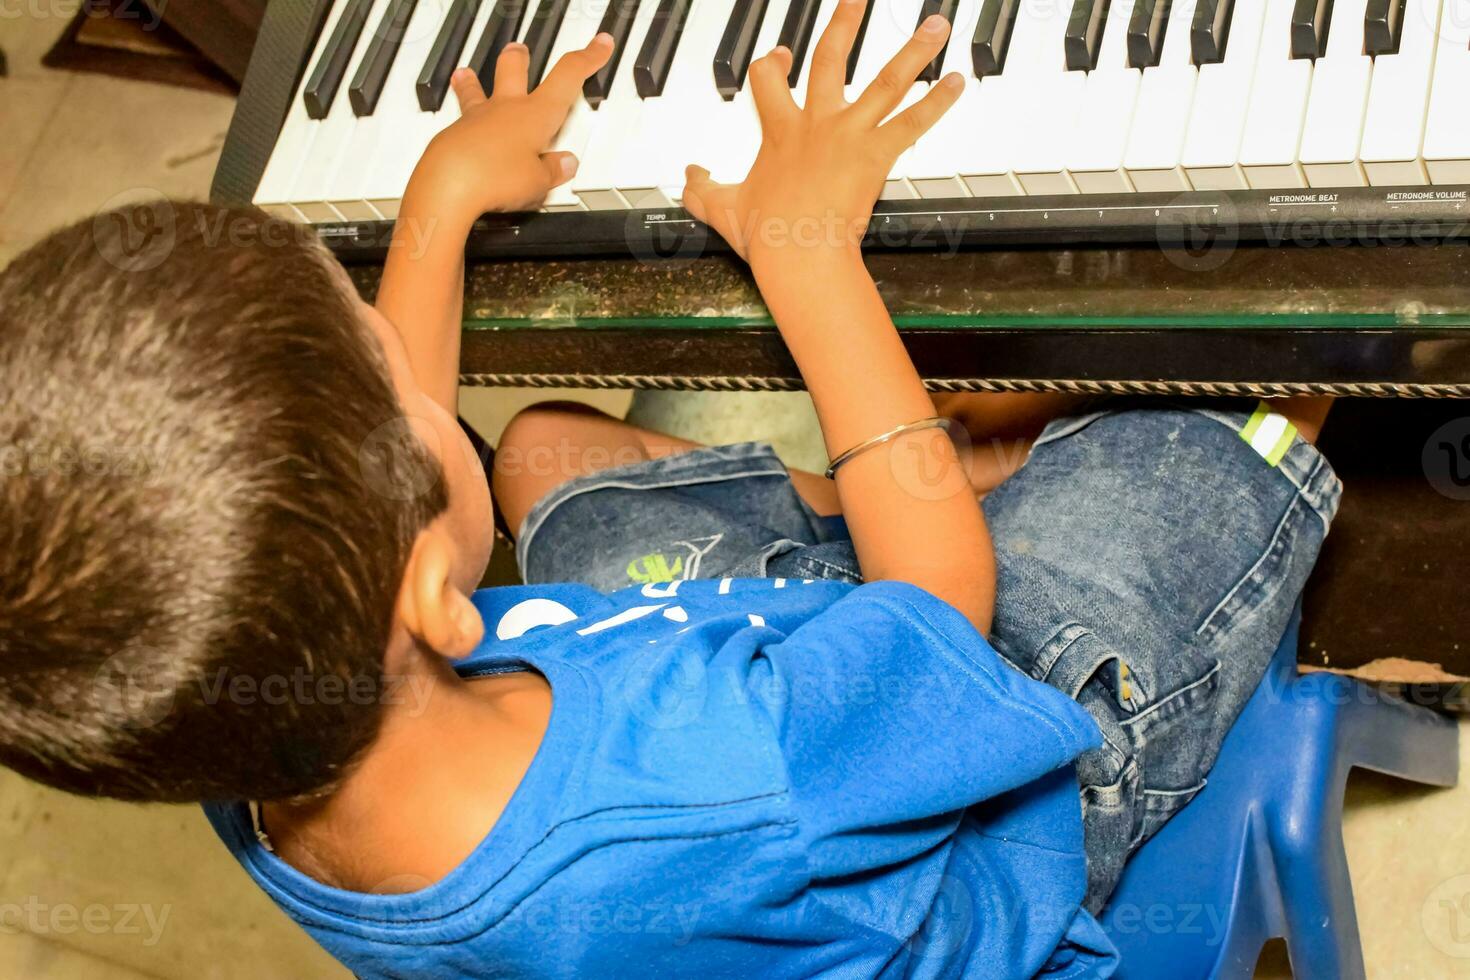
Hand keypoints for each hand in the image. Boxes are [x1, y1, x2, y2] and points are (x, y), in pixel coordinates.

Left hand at [415, 34, 613, 214]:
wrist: (448, 185)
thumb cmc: (497, 178)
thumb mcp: (538, 182)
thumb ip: (551, 170)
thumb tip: (564, 163)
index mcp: (536, 114)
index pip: (568, 76)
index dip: (588, 58)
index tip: (599, 44)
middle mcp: (506, 108)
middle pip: (514, 68)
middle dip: (521, 58)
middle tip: (521, 51)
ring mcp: (476, 118)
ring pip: (476, 90)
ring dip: (473, 81)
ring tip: (466, 75)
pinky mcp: (451, 136)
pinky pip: (459, 122)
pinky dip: (463, 123)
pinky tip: (462, 134)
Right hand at [682, 0, 960, 266]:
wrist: (796, 254)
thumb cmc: (765, 236)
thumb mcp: (722, 209)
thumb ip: (702, 189)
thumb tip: (688, 176)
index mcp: (779, 130)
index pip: (769, 79)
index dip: (772, 63)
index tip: (781, 55)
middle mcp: (816, 123)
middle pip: (831, 57)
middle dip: (846, 22)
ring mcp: (848, 135)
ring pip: (886, 80)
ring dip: (914, 50)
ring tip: (937, 25)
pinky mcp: (876, 154)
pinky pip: (912, 122)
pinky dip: (938, 102)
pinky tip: (958, 81)